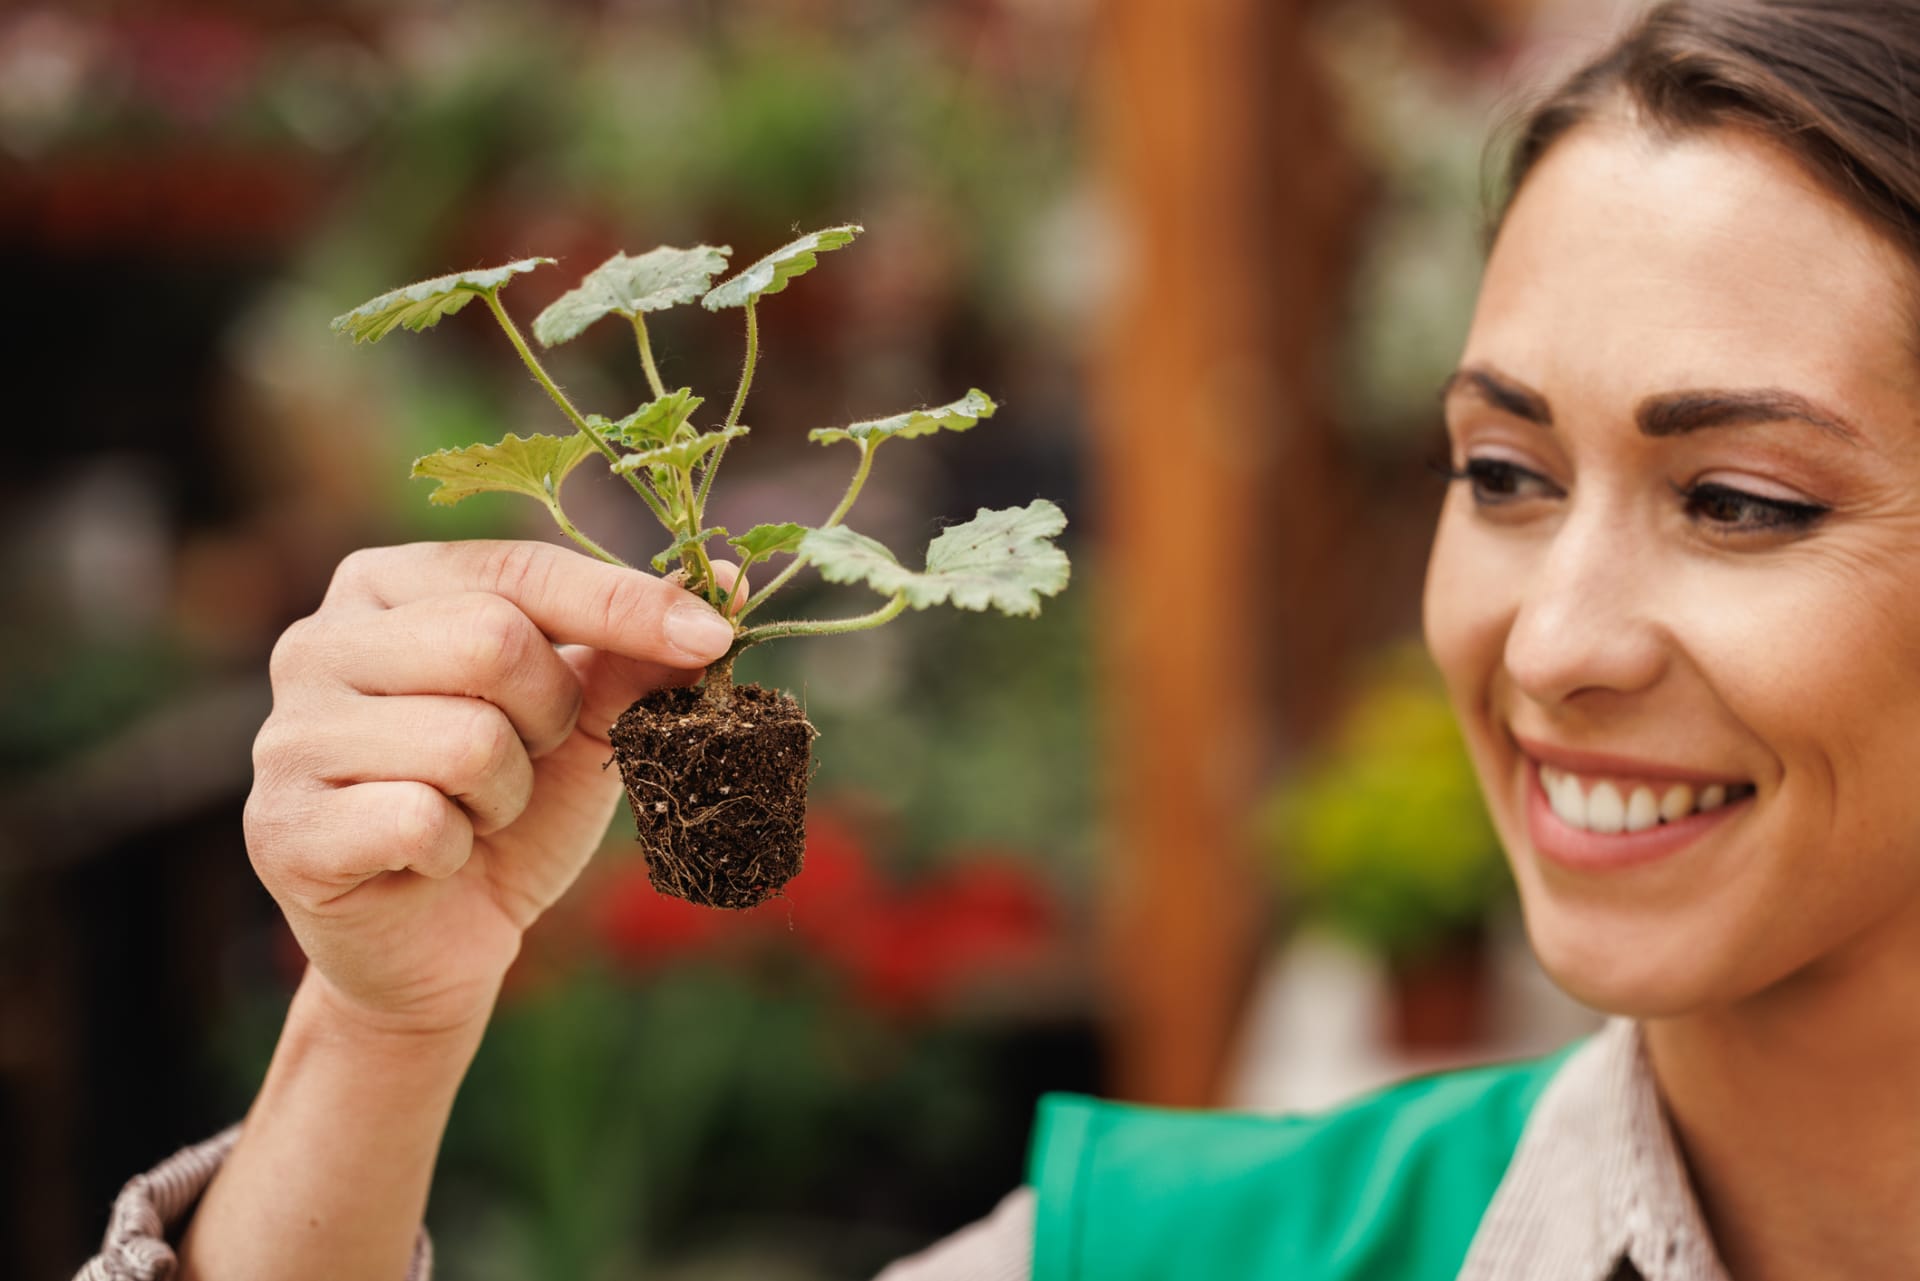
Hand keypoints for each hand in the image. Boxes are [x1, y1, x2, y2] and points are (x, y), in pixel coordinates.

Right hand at [245, 540, 740, 1036]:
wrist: (442, 944)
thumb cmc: (511, 808)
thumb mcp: (585, 722)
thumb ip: (632, 653)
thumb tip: (726, 582)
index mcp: (385, 584)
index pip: (518, 567)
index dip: (624, 602)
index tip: (713, 637)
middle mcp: (316, 640)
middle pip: (490, 643)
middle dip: (550, 716)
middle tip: (531, 757)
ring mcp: (286, 734)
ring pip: (465, 739)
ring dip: (506, 795)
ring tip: (476, 813)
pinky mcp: (281, 828)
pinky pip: (419, 820)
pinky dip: (457, 850)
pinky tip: (432, 859)